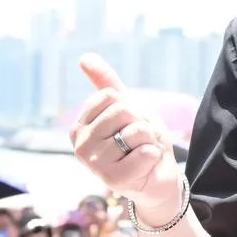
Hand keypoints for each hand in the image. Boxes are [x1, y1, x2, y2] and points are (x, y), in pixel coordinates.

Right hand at [71, 53, 182, 222]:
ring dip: (150, 141)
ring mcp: (93, 164)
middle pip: (123, 110)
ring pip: (137, 131)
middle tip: (140, 142)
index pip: (110, 96)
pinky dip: (155, 156)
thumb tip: (84, 56)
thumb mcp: (127, 108)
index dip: (130, 107)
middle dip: (142, 123)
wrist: (157, 179)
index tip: (129, 125)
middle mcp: (80, 145)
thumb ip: (106, 83)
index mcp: (79, 126)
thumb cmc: (141, 142)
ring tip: (142, 154)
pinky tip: (146, 167)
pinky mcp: (112, 180)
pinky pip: (146, 152)